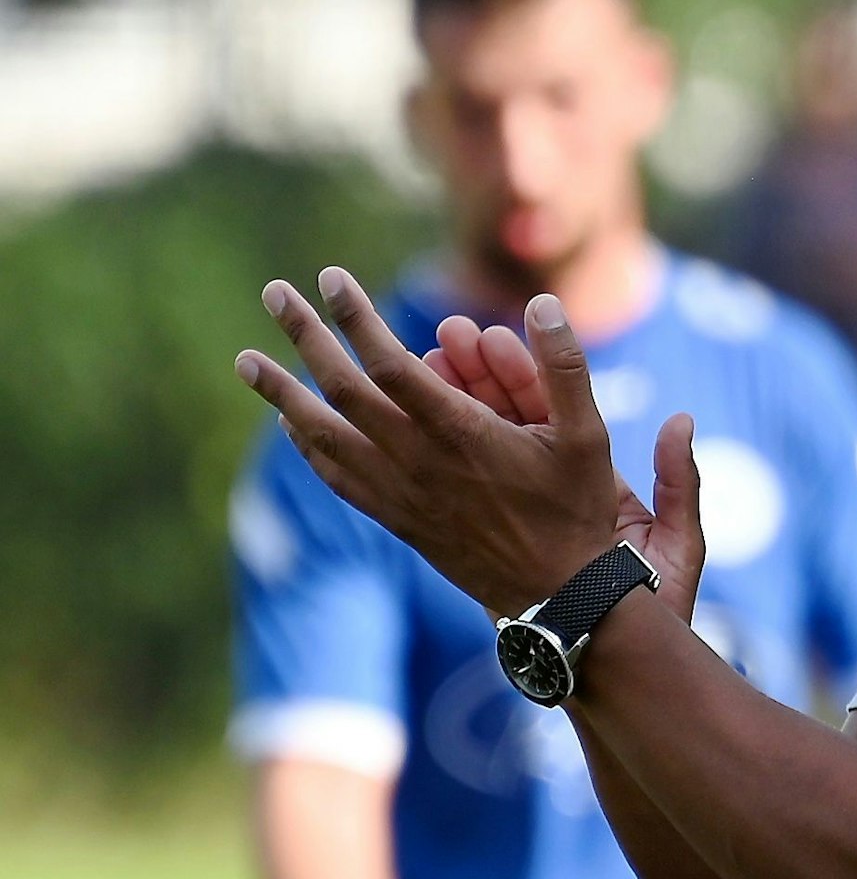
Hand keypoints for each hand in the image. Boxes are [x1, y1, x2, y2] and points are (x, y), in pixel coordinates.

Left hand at [233, 267, 696, 615]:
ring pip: (324, 437)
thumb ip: (564, 367)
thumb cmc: (577, 511)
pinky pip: (338, 478)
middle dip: (305, 338)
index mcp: (461, 436)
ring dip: (282, 395)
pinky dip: (308, 445)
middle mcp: (418, 464)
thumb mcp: (588, 435)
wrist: (559, 600)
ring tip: (246, 360)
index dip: (356, 318)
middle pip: (342, 391)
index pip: (389, 365)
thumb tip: (541, 302)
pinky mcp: (399, 519)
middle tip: (273, 293)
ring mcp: (401, 495)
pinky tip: (290, 422)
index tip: (331, 278)